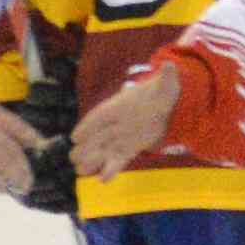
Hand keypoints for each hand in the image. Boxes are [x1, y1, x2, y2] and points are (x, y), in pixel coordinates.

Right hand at [72, 63, 186, 179]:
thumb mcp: (167, 84)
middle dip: (86, 147)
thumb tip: (170, 65)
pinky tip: (103, 179)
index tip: (76, 136)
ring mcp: (122, 136)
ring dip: (93, 160)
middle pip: (99, 136)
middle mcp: (118, 122)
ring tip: (79, 171)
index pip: (102, 115)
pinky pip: (119, 158)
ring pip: (105, 149)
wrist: (167, 103)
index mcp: (121, 105)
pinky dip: (112, 168)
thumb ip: (166, 77)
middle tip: (73, 158)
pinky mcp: (131, 148)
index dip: (89, 125)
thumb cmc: (162, 92)